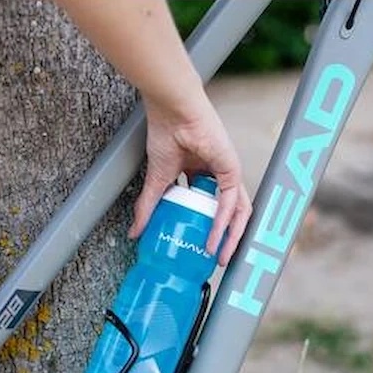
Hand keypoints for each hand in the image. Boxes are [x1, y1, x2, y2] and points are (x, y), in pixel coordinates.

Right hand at [128, 92, 251, 266]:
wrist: (173, 112)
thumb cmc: (167, 133)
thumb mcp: (157, 179)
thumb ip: (148, 206)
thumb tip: (135, 232)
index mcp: (204, 175)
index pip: (212, 208)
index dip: (208, 228)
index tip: (200, 248)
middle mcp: (219, 175)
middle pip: (228, 213)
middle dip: (224, 239)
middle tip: (215, 260)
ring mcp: (228, 173)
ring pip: (236, 211)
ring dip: (230, 236)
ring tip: (218, 256)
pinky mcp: (232, 170)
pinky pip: (230, 202)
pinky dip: (223, 221)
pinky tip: (214, 236)